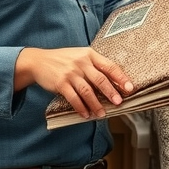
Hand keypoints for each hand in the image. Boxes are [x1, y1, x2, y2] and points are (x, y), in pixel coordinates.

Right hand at [14, 47, 132, 119]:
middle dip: (111, 92)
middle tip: (118, 102)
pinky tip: (86, 114)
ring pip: (87, 91)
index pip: (109, 66)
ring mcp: (70, 73)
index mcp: (89, 54)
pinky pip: (74, 98)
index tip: (129, 87)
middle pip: (100, 79)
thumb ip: (94, 65)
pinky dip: (81, 107)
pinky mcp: (60, 83)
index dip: (120, 77)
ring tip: (102, 113)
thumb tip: (114, 81)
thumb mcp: (80, 56)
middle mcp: (81, 63)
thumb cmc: (63, 60)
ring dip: (96, 104)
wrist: (38, 61)